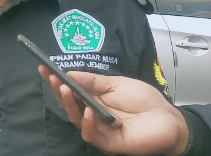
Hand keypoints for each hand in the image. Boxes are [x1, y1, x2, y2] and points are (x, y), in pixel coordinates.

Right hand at [39, 66, 188, 155]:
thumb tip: (70, 73)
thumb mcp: (117, 83)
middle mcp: (93, 113)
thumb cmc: (144, 100)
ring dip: (69, 104)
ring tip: (65, 89)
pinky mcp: (107, 142)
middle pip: (70, 105)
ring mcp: (99, 128)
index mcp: (94, 99)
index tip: (43, 68)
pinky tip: (88, 110)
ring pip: (76, 119)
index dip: (56, 80)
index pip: (71, 90)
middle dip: (58, 90)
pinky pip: (91, 134)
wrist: (167, 119)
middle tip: (52, 78)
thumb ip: (94, 80)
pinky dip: (87, 123)